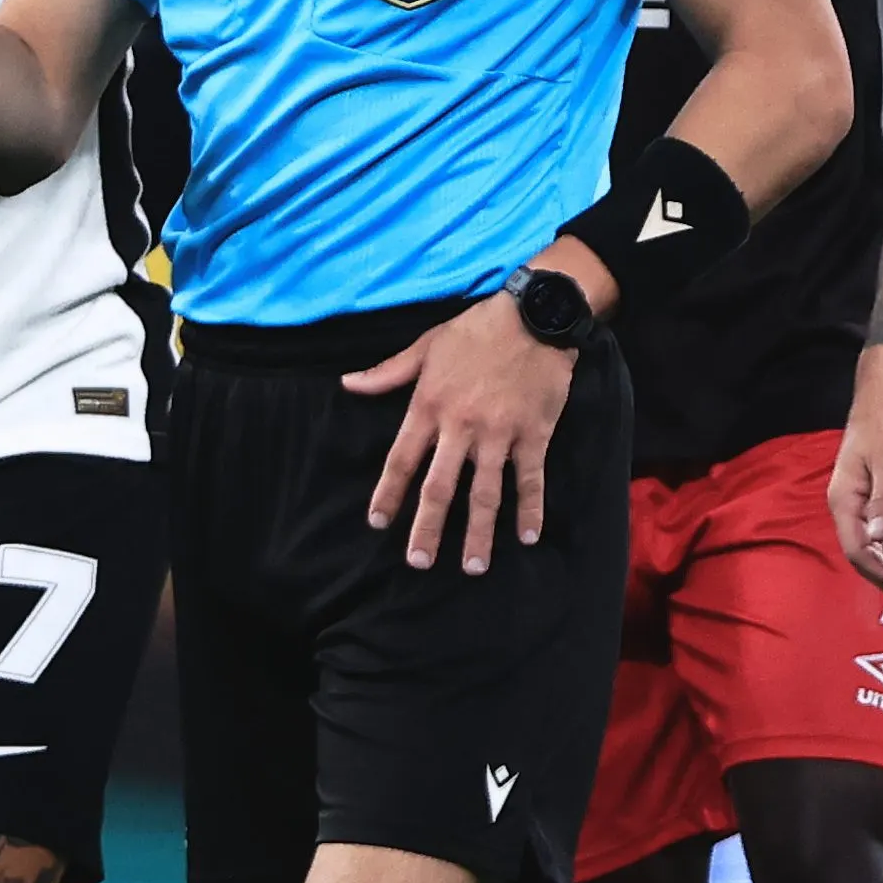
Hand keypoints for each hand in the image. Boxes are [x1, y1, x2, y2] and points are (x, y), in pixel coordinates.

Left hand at [347, 291, 573, 574]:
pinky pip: (530, 480)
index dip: (388, 494)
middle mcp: (460, 427)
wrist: (533, 315)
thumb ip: (387, 373)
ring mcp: (499, 434)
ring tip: (473, 567)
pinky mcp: (534, 435)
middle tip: (419, 563)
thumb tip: (348, 385)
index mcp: (429, 406)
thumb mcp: (426, 347)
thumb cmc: (476, 329)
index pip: (402, 459)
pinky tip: (528, 537)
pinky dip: (530, 510)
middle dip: (427, 529)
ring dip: (478, 534)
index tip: (378, 523)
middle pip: (439, 488)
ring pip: (485, 494)